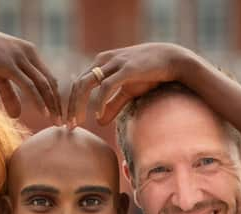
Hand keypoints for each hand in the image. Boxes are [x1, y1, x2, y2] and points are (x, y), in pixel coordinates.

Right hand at [0, 27, 61, 121]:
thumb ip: (10, 95)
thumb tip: (17, 115)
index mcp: (30, 53)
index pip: (49, 78)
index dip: (55, 97)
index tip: (58, 113)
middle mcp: (29, 53)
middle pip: (50, 82)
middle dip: (57, 104)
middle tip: (62, 121)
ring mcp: (20, 58)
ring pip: (43, 85)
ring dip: (52, 105)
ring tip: (56, 121)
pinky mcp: (10, 65)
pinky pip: (29, 86)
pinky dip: (38, 101)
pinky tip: (44, 113)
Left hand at [67, 43, 194, 126]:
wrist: (172, 60)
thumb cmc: (149, 74)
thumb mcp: (127, 91)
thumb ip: (112, 105)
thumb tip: (99, 122)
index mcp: (100, 63)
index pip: (77, 84)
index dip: (71, 103)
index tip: (69, 122)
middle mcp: (103, 60)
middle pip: (77, 85)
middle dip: (70, 107)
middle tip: (68, 126)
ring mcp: (114, 63)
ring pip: (86, 84)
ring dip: (79, 106)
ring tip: (77, 123)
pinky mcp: (126, 69)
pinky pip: (106, 87)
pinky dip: (99, 102)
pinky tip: (97, 116)